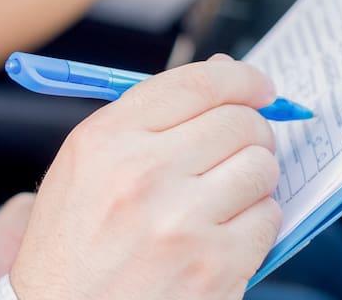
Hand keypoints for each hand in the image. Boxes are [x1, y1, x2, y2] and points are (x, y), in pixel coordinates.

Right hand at [9, 55, 283, 299]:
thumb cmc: (72, 248)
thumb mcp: (85, 167)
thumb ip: (147, 117)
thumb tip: (223, 74)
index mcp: (106, 140)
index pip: (195, 83)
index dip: (239, 78)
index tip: (257, 86)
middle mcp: (142, 174)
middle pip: (238, 121)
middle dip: (251, 131)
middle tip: (241, 147)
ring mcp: (182, 222)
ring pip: (261, 166)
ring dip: (254, 177)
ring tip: (225, 196)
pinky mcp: (215, 266)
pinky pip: (269, 218)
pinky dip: (256, 222)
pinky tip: (224, 233)